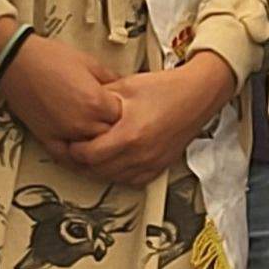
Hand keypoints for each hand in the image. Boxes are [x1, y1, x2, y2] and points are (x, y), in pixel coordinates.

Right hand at [0, 29, 123, 146]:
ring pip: (92, 150)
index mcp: (96, 102)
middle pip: (110, 135)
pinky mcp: (47, 140)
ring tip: (94, 131)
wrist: (17, 62)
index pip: (122, 116)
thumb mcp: (90, 62)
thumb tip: (125, 88)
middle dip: (110, 126)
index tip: (115, 104)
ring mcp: (65, 134)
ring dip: (95, 141)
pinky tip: (81, 154)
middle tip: (104, 115)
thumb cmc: (50, 58)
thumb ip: (111, 78)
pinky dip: (76, 158)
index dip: (120, 109)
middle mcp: (83, 122)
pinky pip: (67, 158)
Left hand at [50, 50, 236, 186]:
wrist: (198, 94)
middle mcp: (141, 154)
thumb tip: (79, 108)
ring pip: (113, 178)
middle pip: (97, 171)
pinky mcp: (159, 166)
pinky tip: (115, 163)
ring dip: (99, 170)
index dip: (73, 149)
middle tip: (77, 149)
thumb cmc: (168, 89)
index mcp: (129, 135)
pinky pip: (132, 181)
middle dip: (82, 162)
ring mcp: (151, 162)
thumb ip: (99, 101)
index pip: (87, 155)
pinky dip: (119, 175)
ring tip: (93, 156)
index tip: (70, 141)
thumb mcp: (125, 87)